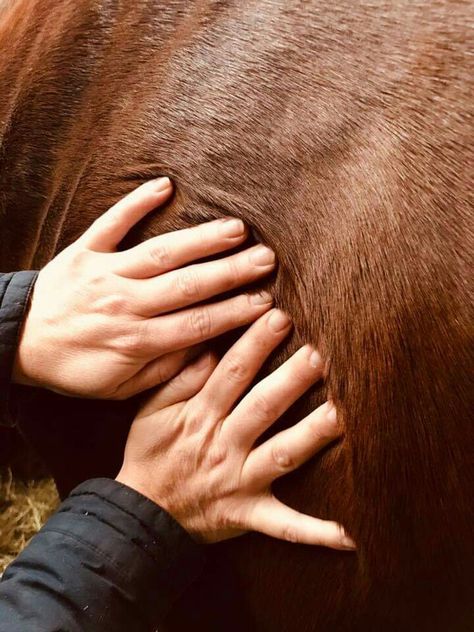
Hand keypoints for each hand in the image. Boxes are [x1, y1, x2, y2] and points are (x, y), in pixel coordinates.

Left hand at [13, 177, 275, 397]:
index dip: (234, 312)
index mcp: (137, 340)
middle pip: (188, 285)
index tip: (265, 301)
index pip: (197, 324)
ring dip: (201, 239)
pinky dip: (136, 203)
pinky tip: (165, 185)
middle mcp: (126, 303)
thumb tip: (206, 351)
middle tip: (266, 258)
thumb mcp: (120, 388)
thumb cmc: (76, 368)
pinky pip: (111, 223)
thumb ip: (165, 370)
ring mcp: (105, 273)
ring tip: (237, 228)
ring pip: (161, 253)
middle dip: (231, 271)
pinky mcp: (84, 251)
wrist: (21, 344)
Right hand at [116, 309, 354, 549]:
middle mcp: (224, 446)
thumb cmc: (150, 454)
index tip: (279, 315)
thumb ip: (177, 380)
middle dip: (291, 380)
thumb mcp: (149, 411)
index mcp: (201, 416)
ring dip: (311, 437)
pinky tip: (349, 535)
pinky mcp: (250, 513)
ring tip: (339, 414)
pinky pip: (285, 526)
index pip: (231, 373)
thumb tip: (207, 349)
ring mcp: (240, 481)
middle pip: (262, 408)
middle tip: (318, 354)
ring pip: (281, 455)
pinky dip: (316, 531)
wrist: (142, 513)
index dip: (256, 343)